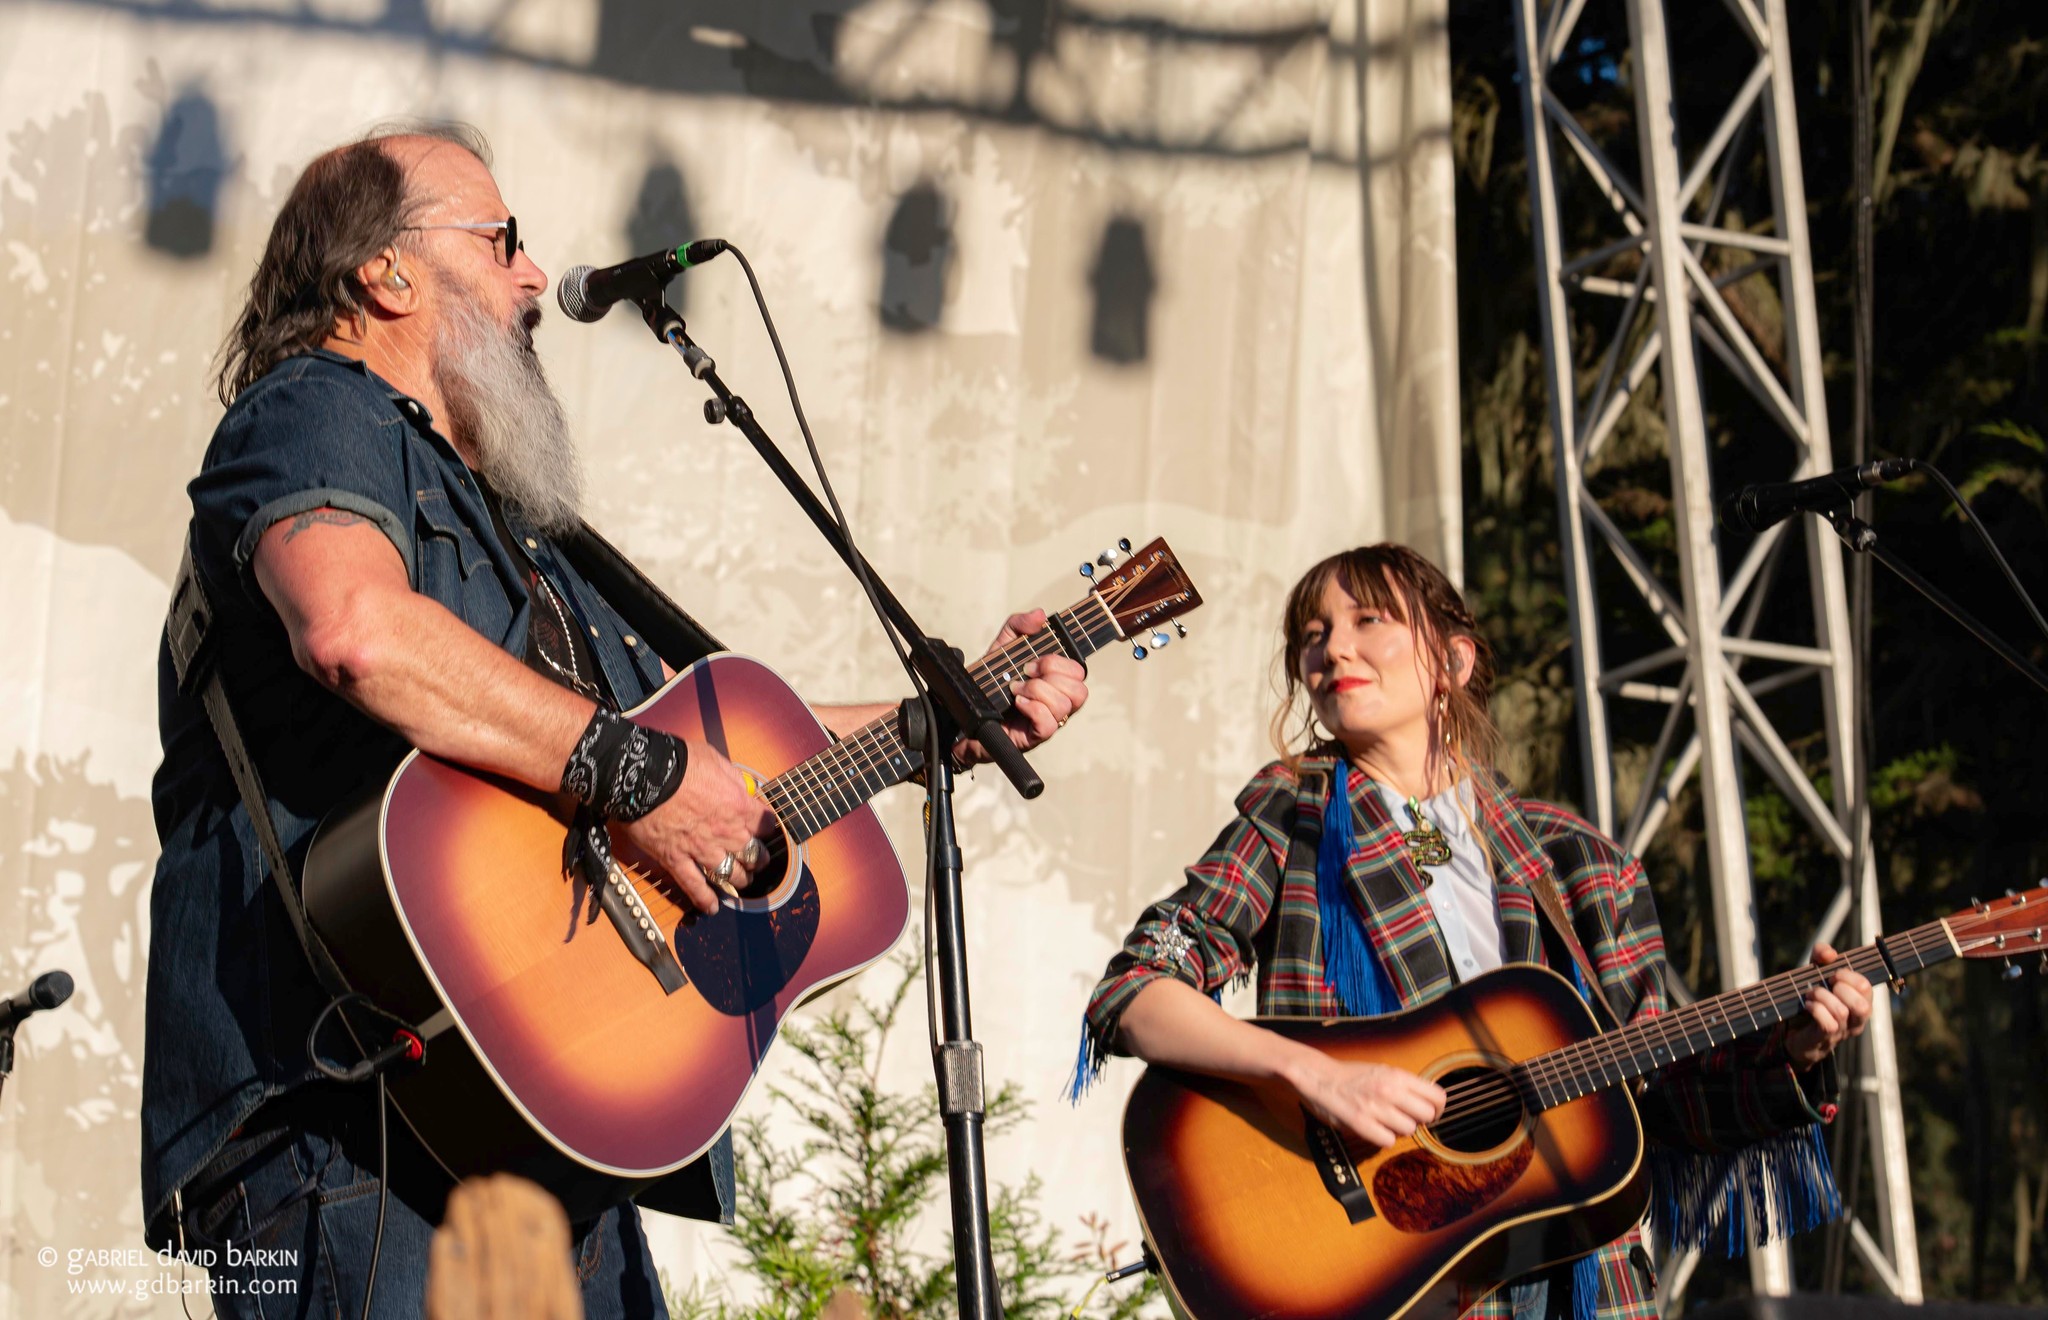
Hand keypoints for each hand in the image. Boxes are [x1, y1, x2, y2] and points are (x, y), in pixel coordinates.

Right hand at [617, 739, 775, 914]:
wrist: (643, 776)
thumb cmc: (678, 762)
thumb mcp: (714, 759)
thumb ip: (732, 777)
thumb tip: (742, 786)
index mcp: (738, 805)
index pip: (765, 824)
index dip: (767, 827)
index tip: (766, 829)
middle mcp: (725, 832)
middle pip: (753, 854)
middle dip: (759, 859)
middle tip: (759, 861)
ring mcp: (701, 849)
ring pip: (730, 874)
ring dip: (740, 879)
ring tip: (742, 881)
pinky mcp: (676, 860)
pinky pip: (694, 886)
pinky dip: (704, 899)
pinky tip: (712, 908)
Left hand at [952, 610, 1089, 766]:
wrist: (965, 709)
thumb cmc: (991, 680)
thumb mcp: (1003, 646)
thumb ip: (1019, 625)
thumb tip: (1040, 615)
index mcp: (1056, 681)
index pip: (1079, 671)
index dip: (1057, 662)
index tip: (1031, 662)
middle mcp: (1058, 702)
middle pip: (1080, 690)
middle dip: (1050, 676)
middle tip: (1024, 674)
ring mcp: (1049, 721)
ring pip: (1065, 706)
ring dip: (1037, 691)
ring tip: (1016, 691)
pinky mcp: (1035, 737)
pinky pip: (1048, 724)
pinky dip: (1032, 709)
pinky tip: (1017, 704)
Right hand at [1287, 1053, 1445, 1148]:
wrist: (1318, 1076)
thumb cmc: (1350, 1075)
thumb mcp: (1383, 1071)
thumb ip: (1405, 1085)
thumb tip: (1429, 1100)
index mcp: (1398, 1076)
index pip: (1438, 1097)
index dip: (1438, 1109)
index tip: (1431, 1114)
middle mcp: (1390, 1090)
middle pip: (1427, 1116)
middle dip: (1419, 1121)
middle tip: (1405, 1119)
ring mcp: (1376, 1108)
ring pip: (1409, 1130)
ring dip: (1400, 1130)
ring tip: (1385, 1122)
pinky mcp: (1361, 1124)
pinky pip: (1388, 1141)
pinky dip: (1384, 1138)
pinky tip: (1374, 1130)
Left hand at [1783, 943, 1872, 1069]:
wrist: (1796, 1031)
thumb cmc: (1813, 998)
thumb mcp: (1816, 972)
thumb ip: (1821, 955)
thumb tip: (1829, 953)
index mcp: (1861, 1001)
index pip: (1866, 986)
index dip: (1848, 975)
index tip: (1833, 974)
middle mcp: (1857, 1019)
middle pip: (1862, 1005)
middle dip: (1840, 988)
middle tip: (1826, 985)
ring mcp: (1843, 1031)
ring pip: (1842, 1012)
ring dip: (1822, 997)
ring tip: (1812, 994)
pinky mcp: (1826, 1038)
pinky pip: (1828, 1024)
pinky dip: (1816, 1010)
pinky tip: (1809, 1005)